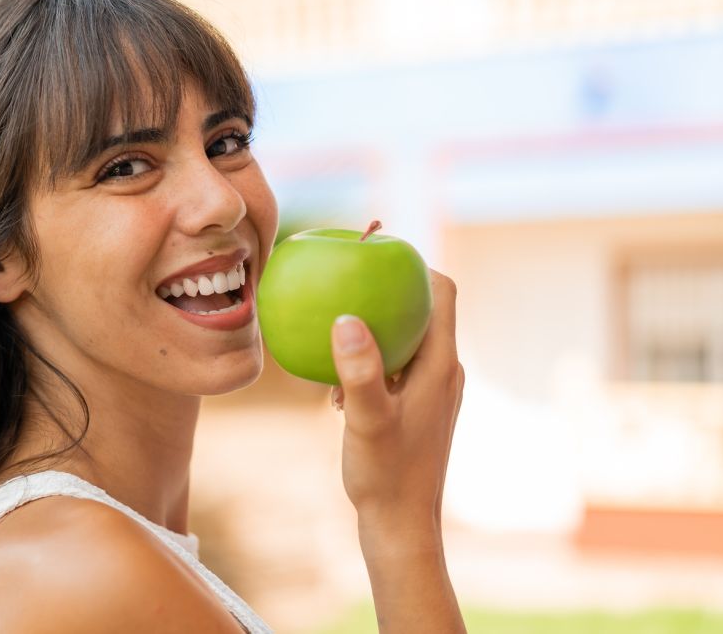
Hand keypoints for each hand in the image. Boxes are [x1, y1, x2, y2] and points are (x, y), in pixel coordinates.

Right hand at [328, 269, 463, 529]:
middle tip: (347, 279)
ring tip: (335, 328)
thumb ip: (359, 371)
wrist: (401, 526)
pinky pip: (395, 366)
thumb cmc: (386, 475)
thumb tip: (347, 319)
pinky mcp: (415, 408)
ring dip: (376, 328)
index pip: (443, 292)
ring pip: (406, 339)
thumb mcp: (366, 421)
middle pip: (424, 309)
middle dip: (389, 290)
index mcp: (440, 366)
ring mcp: (431, 391)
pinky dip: (370, 359)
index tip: (377, 251)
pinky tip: (336, 384)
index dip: (417, 263)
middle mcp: (442, 372)